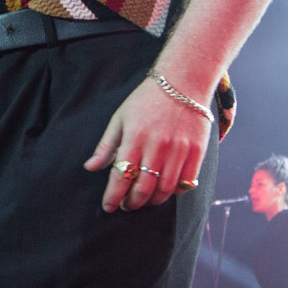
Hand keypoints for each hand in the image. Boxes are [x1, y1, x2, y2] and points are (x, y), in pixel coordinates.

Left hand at [85, 74, 211, 211]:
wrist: (184, 81)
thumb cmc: (147, 99)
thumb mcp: (120, 118)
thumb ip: (106, 146)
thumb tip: (90, 167)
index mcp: (135, 137)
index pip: (121, 176)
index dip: (113, 196)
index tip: (109, 206)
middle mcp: (158, 146)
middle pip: (144, 189)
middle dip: (132, 203)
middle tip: (127, 204)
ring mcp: (180, 150)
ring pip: (165, 190)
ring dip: (153, 201)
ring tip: (145, 199)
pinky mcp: (197, 151)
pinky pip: (186, 183)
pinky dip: (175, 191)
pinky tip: (166, 188)